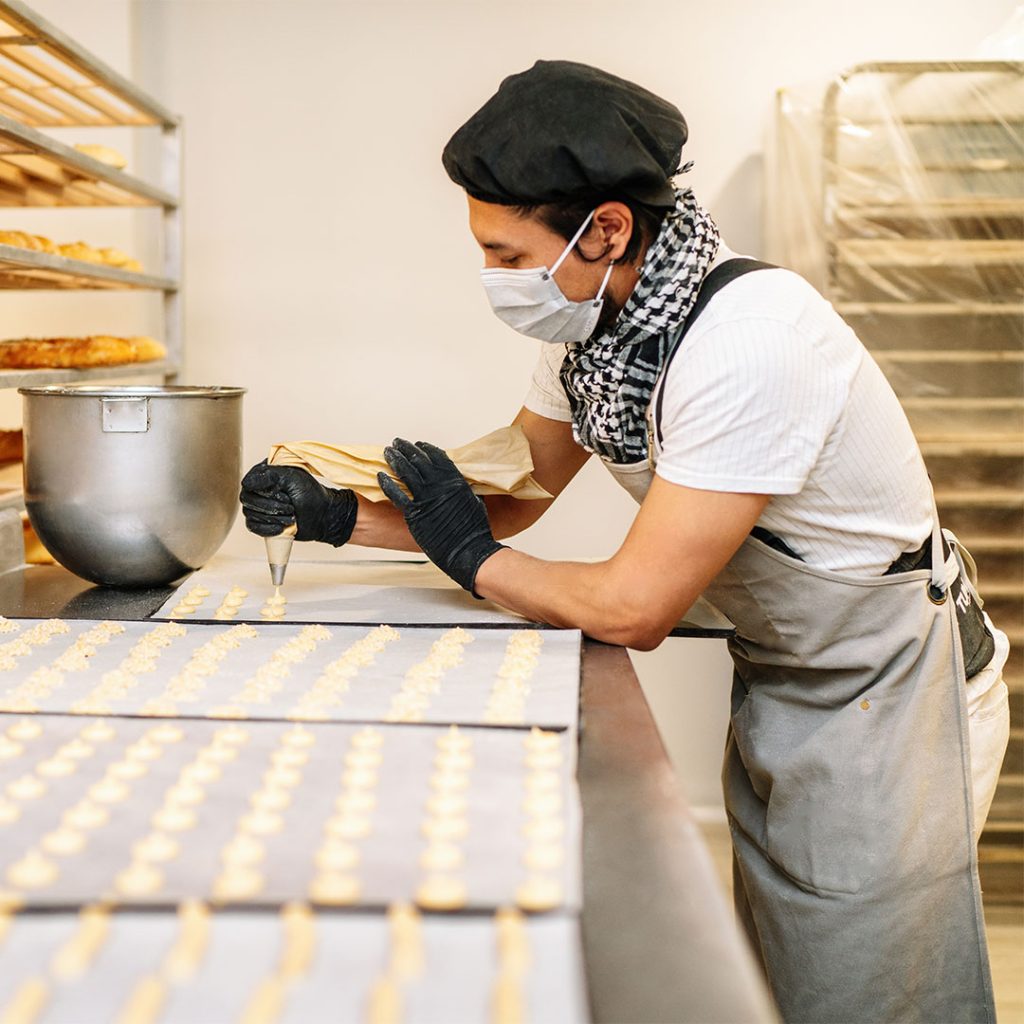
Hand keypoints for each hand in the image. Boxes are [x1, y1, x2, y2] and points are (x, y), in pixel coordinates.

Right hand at [239, 460, 357, 545]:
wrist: (323, 515)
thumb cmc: (310, 493)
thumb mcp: (292, 478)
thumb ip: (269, 475)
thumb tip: (245, 483)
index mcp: (264, 474)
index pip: (249, 482)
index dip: (264, 490)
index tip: (284, 493)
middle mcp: (258, 490)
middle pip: (247, 500)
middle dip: (271, 506)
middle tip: (291, 506)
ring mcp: (259, 507)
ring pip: (250, 514)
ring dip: (273, 518)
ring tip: (292, 516)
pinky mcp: (262, 522)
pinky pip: (253, 527)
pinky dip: (267, 529)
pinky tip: (282, 528)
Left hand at [378, 438, 504, 593]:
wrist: (467, 550)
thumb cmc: (474, 530)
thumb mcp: (475, 501)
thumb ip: (463, 489)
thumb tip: (460, 483)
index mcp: (455, 480)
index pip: (437, 457)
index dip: (426, 448)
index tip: (418, 444)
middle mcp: (439, 485)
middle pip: (418, 460)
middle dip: (406, 448)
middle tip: (397, 443)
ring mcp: (425, 498)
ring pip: (405, 472)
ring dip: (395, 459)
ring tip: (388, 452)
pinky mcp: (414, 514)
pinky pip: (396, 495)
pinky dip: (387, 484)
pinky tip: (380, 476)